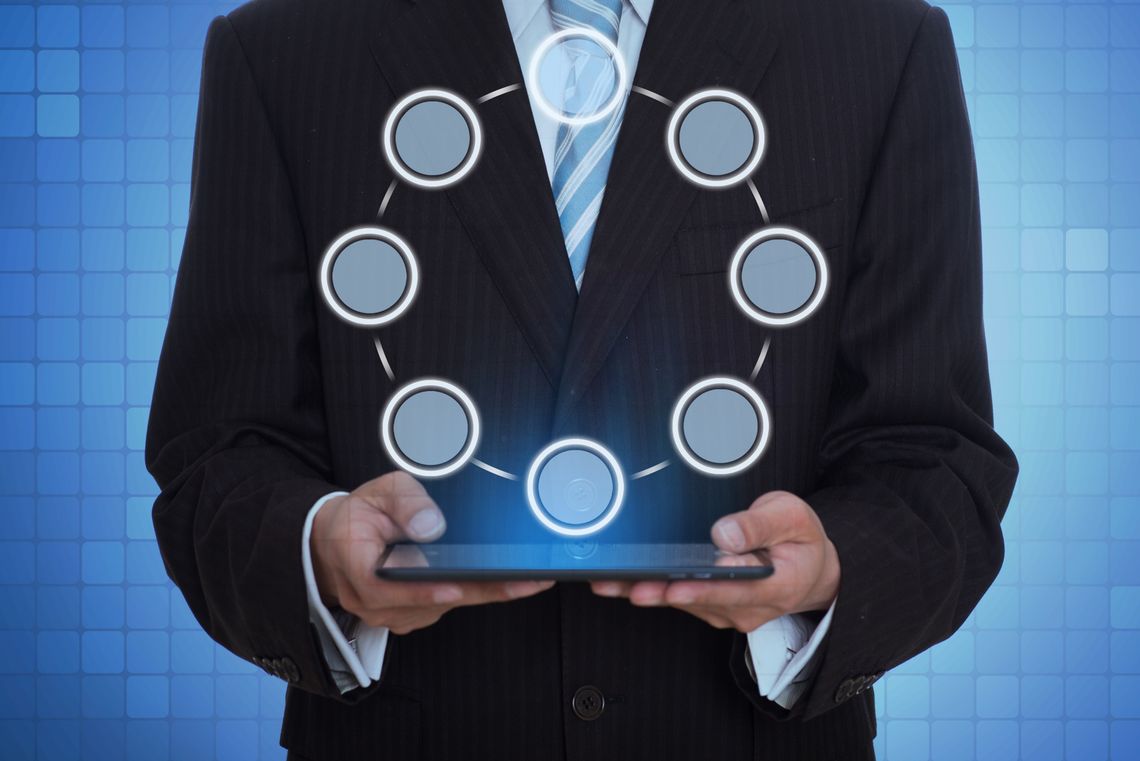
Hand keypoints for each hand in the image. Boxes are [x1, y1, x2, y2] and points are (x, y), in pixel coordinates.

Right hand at [310, 471, 552, 634]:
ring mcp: (392, 613)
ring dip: (483, 592)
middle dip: (482, 590)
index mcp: (356, 568)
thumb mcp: (377, 492)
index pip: (385, 587)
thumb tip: (432, 525)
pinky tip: (502, 579)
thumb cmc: (357, 516)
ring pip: (443, 606)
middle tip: (526, 581)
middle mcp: (373, 601)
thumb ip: (406, 503)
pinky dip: (473, 591)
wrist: (334, 543)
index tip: (453, 588)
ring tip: (526, 577)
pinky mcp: (409, 615)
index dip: (420, 591)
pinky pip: (445, 606)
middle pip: (430, 601)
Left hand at [590, 491, 839, 631]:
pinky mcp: (714, 608)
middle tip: (627, 584)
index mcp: (776, 587)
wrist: (811, 568)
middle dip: (660, 591)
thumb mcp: (792, 518)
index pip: (734, 591)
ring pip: (684, 602)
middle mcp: (749, 607)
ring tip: (612, 581)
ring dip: (648, 591)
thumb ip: (760, 525)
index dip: (702, 589)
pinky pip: (681, 600)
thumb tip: (725, 533)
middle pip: (699, 600)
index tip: (674, 586)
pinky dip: (653, 589)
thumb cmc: (800, 539)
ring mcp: (729, 611)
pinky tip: (624, 582)